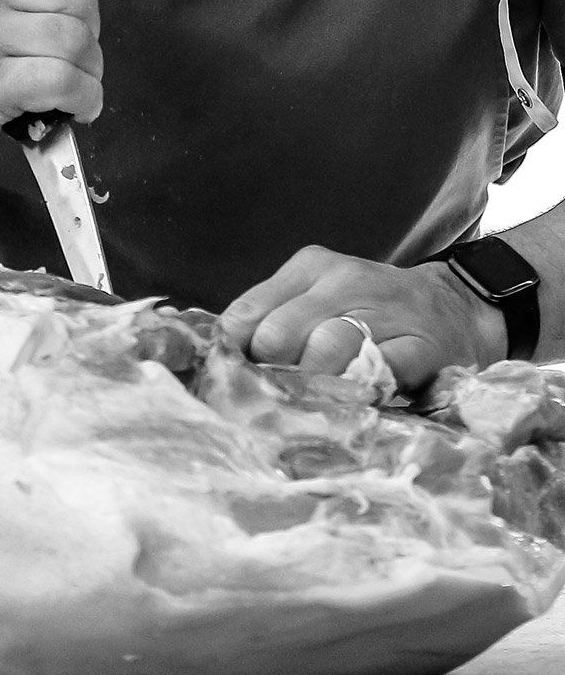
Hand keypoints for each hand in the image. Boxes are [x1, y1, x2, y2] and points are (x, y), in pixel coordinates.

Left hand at [218, 245, 508, 393]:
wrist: (457, 310)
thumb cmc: (367, 314)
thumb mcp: (314, 302)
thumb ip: (268, 325)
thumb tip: (217, 362)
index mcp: (310, 268)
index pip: (246, 315)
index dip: (235, 356)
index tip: (237, 381)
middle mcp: (346, 280)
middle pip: (278, 336)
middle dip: (270, 376)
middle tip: (273, 401)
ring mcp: (387, 310)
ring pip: (325, 350)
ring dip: (310, 387)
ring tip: (309, 406)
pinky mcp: (423, 345)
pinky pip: (377, 372)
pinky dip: (356, 393)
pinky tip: (350, 402)